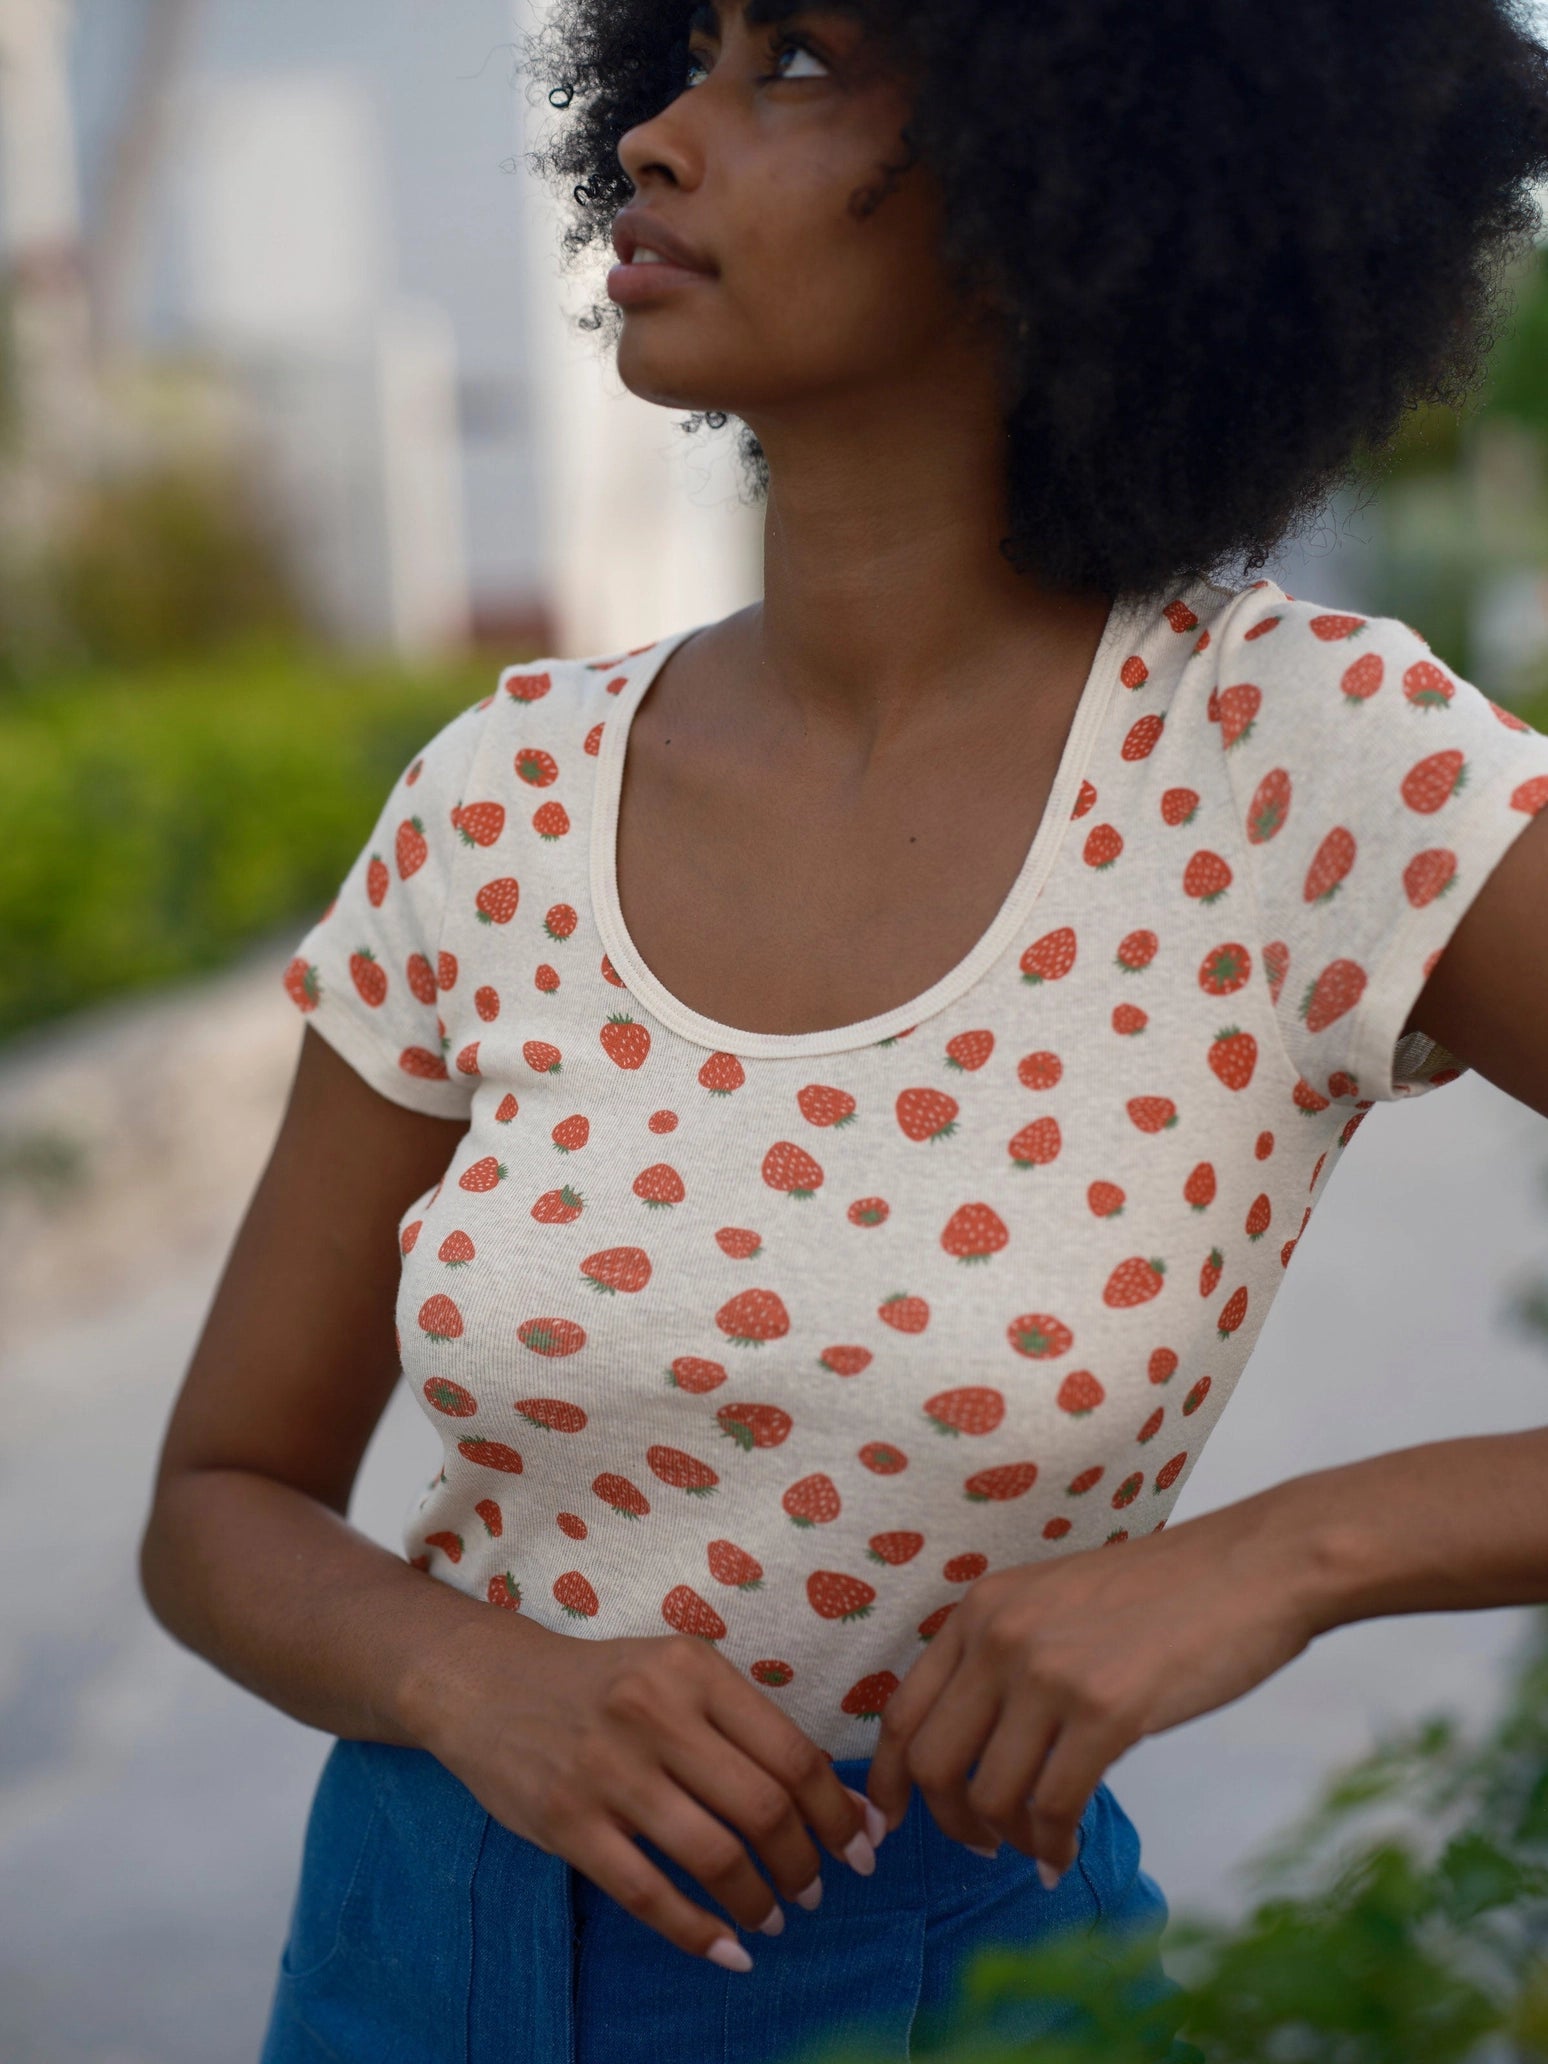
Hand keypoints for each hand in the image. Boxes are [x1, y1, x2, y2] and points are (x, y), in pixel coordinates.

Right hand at [413, 1617, 886, 1966]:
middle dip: (805, 1863)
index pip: (791, 1751)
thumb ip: (746, 1725)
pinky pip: (648, 1894)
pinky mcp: (566, 1822)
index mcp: (693, 1669)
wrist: (487, 1682)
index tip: (864, 1846)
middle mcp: (654, 1713)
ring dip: (758, 1901)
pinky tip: (727, 1951)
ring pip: (712, 1854)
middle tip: (816, 1891)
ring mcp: (607, 1771)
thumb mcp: (675, 1673)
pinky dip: (698, 1933)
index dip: (839, 1810)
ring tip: (773, 1919)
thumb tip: (840, 1798)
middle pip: (762, 1807)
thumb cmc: (602, 1683)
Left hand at [862, 1495, 1322, 1880]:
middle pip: (933, 1763)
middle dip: (948, 1822)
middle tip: (980, 1844)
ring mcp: (1049, 1674)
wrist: (1249, 1569)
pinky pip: (1054, 1807)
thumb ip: (1004, 1656)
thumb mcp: (1053, 1602)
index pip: (903, 1710)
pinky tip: (1068, 1852)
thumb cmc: (1162, 1593)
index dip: (888, 1781)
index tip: (887, 1824)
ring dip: (1010, 1838)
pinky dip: (1054, 1845)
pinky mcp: (1106, 1712)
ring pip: (990, 1795)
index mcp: (980, 1609)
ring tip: (1038, 1845)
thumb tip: (973, 1744)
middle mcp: (1000, 1637)